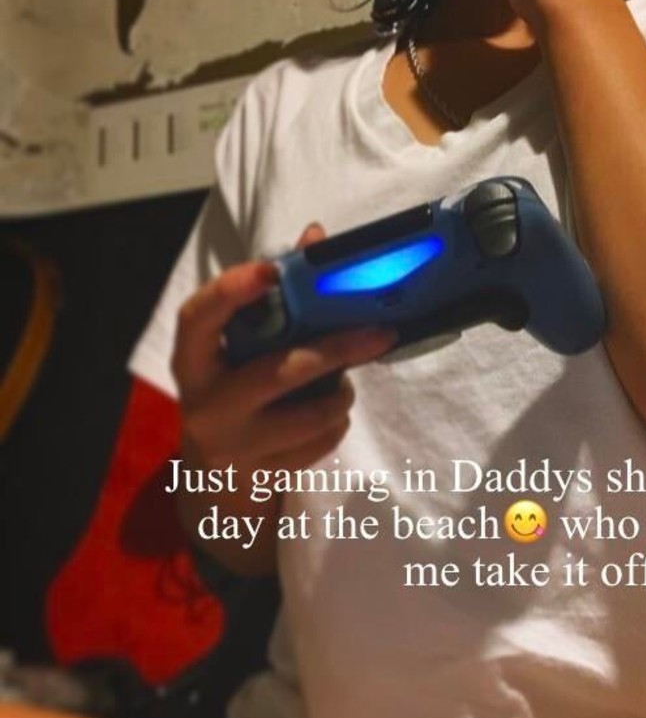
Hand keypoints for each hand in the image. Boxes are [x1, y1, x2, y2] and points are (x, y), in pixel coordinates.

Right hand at [173, 223, 395, 474]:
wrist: (214, 480)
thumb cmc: (234, 394)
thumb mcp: (241, 350)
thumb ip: (276, 296)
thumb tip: (317, 236)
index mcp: (192, 360)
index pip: (199, 318)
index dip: (232, 292)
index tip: (271, 270)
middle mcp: (204, 403)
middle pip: (278, 371)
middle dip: (337, 350)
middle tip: (382, 333)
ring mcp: (231, 445)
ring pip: (309, 416)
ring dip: (342, 395)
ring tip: (345, 384)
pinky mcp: (260, 476)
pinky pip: (318, 445)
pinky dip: (335, 426)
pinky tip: (328, 417)